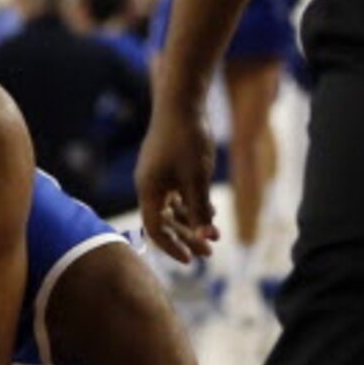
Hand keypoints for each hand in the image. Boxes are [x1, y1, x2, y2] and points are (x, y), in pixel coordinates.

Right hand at [136, 96, 219, 262]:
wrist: (181, 104)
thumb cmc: (187, 141)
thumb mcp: (197, 179)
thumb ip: (200, 210)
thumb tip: (205, 238)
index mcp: (149, 190)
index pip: (155, 228)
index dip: (172, 246)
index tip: (192, 260)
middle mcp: (148, 185)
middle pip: (164, 221)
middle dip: (186, 238)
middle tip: (210, 253)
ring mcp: (156, 175)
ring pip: (172, 208)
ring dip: (192, 222)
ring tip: (215, 234)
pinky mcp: (165, 166)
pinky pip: (176, 194)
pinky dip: (191, 205)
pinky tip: (210, 209)